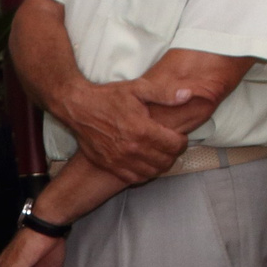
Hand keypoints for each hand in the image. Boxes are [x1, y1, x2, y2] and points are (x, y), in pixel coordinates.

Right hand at [63, 80, 187, 184]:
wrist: (77, 107)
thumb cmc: (108, 97)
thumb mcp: (137, 88)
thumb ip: (164, 93)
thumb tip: (188, 94)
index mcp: (142, 130)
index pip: (174, 145)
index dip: (182, 141)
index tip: (179, 136)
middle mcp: (132, 149)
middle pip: (165, 161)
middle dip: (173, 153)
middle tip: (170, 144)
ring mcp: (119, 160)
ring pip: (152, 172)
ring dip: (160, 165)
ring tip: (159, 153)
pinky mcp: (109, 166)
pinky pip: (134, 178)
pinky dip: (144, 173)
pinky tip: (144, 163)